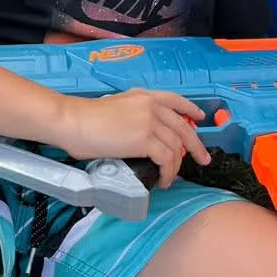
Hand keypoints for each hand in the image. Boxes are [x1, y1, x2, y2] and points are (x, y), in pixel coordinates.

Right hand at [56, 89, 210, 188]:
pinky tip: (163, 180)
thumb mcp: (117, 107)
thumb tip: (145, 135)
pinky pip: (166, 159)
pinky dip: (168, 172)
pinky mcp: (145, 140)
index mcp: (144, 96)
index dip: (191, 109)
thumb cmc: (86, 119)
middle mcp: (151, 106)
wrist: (74, 121)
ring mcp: (150, 122)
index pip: (176, 100)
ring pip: (176, 147)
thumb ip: (135, 115)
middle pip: (183, 127)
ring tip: (170, 178)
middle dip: (195, 146)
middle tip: (202, 159)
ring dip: (176, 166)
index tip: (200, 118)